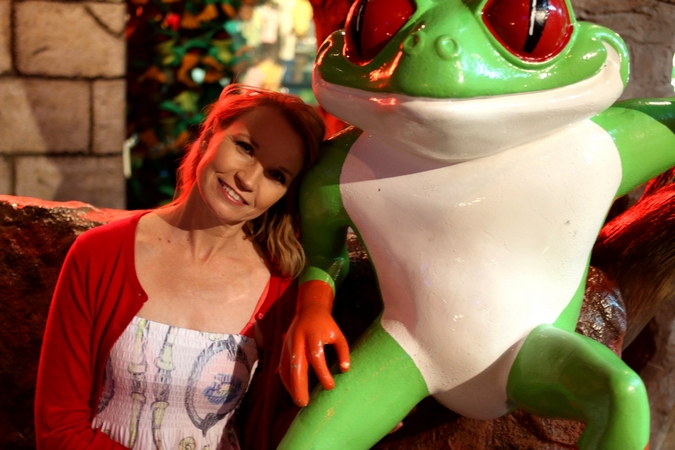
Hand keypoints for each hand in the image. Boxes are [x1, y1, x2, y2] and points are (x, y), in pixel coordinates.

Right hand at [280, 281, 350, 406]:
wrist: (309, 310)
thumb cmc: (326, 325)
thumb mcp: (338, 335)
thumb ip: (343, 351)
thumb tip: (345, 370)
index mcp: (313, 335)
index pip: (316, 357)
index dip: (323, 373)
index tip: (330, 387)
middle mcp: (298, 340)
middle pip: (296, 365)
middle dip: (298, 385)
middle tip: (304, 403)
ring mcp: (288, 345)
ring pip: (286, 368)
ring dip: (290, 386)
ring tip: (298, 401)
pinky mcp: (283, 349)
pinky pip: (282, 367)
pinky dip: (286, 381)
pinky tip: (293, 391)